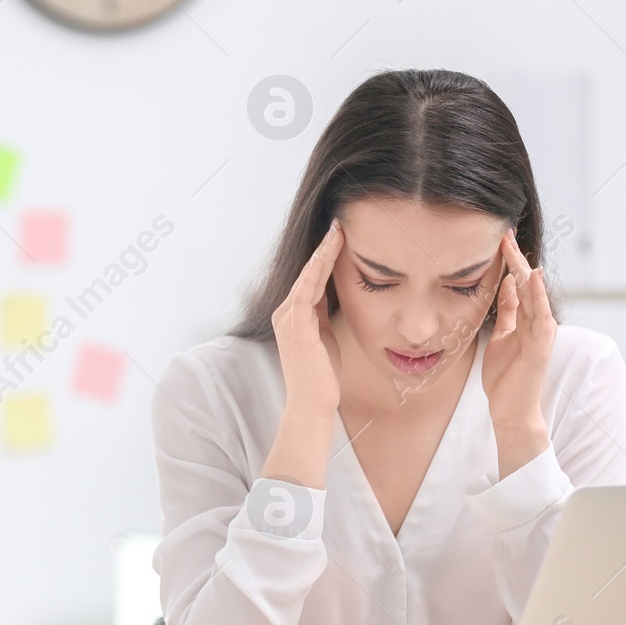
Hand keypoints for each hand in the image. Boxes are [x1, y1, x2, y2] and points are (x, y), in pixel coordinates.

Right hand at [260, 219, 344, 488]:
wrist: (313, 404)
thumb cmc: (323, 376)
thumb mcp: (325, 337)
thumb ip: (324, 315)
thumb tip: (334, 295)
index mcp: (292, 316)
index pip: (311, 278)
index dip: (324, 256)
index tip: (340, 235)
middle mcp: (285, 312)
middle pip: (307, 271)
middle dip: (323, 246)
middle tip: (339, 221)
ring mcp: (288, 316)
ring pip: (307, 274)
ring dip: (323, 250)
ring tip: (338, 229)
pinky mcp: (296, 323)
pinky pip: (308, 285)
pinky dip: (320, 265)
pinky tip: (333, 249)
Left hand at [483, 228, 554, 473]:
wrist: (511, 409)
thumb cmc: (505, 377)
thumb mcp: (501, 336)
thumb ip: (507, 311)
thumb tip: (505, 284)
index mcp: (526, 319)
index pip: (519, 283)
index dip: (510, 261)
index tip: (499, 239)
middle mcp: (537, 322)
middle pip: (527, 283)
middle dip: (516, 258)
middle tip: (504, 233)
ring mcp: (542, 332)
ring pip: (535, 294)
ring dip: (525, 269)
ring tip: (515, 247)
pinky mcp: (542, 344)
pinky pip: (540, 314)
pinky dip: (537, 295)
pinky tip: (531, 277)